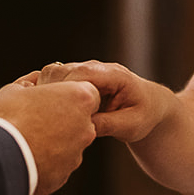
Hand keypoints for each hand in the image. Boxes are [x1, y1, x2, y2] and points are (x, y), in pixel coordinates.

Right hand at [0, 79, 99, 194]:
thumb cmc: (5, 118)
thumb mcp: (12, 90)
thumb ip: (28, 85)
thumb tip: (29, 85)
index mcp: (79, 98)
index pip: (87, 92)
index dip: (68, 94)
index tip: (50, 98)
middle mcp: (86, 127)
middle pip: (80, 120)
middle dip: (62, 119)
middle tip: (35, 119)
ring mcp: (76, 154)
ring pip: (69, 145)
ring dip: (53, 142)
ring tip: (26, 141)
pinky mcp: (64, 175)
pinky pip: (57, 165)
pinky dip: (45, 162)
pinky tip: (25, 158)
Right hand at [22, 60, 174, 142]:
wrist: (150, 106)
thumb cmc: (145, 115)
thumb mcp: (131, 126)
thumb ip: (108, 124)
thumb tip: (82, 126)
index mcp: (115, 75)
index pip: (82, 74)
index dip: (65, 89)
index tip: (53, 109)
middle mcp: (98, 69)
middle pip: (63, 71)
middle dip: (50, 90)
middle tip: (44, 116)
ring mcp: (86, 72)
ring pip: (55, 74)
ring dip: (47, 92)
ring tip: (43, 116)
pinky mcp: (78, 79)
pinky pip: (55, 81)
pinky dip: (48, 94)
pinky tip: (46, 112)